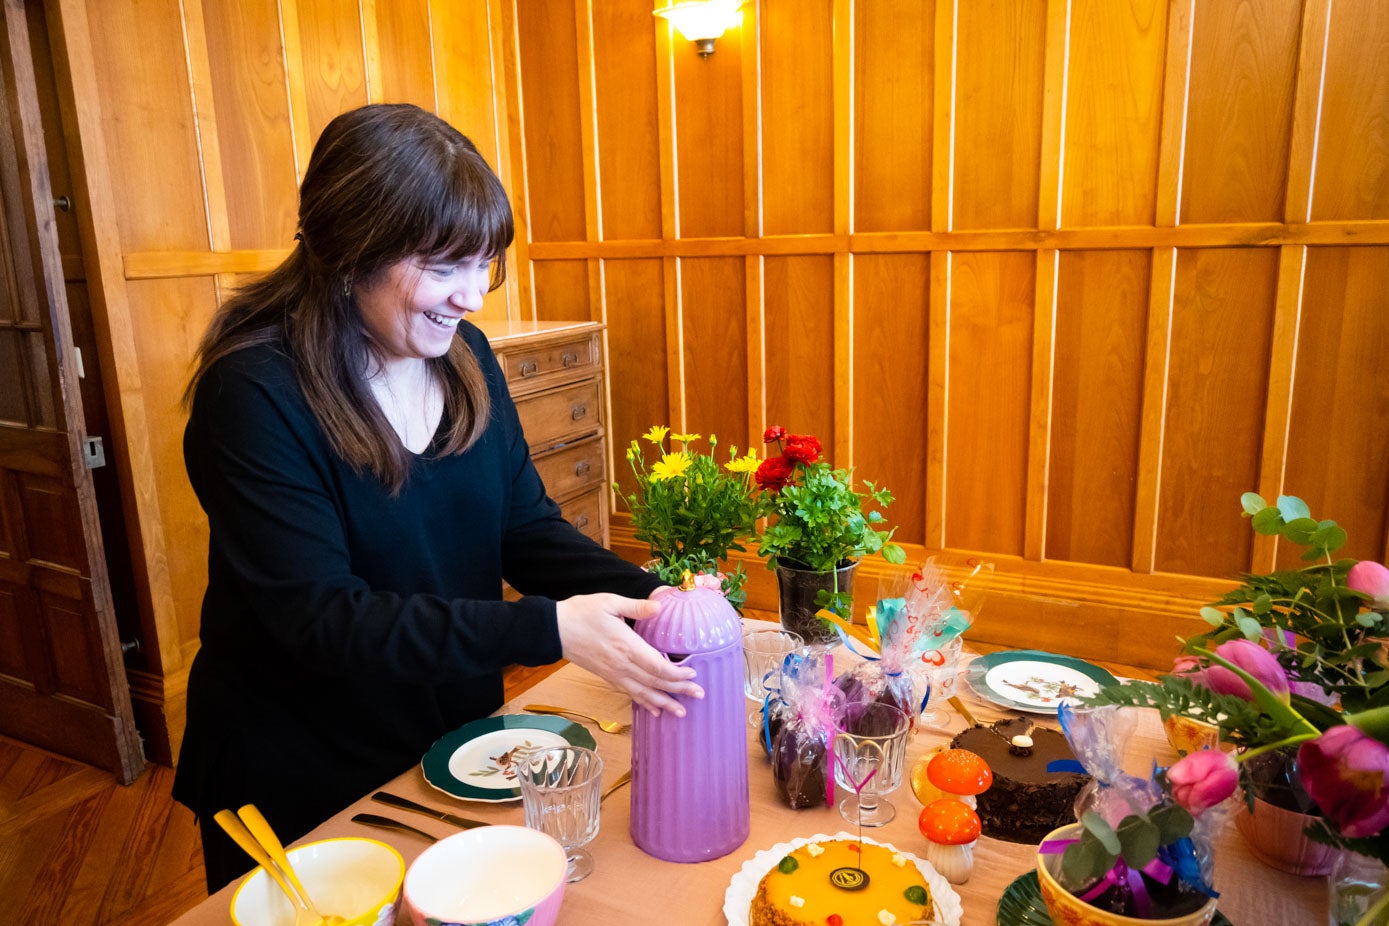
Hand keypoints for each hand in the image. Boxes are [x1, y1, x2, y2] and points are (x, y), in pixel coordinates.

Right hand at [556, 593, 703, 716]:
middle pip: (654, 682)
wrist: (555, 630)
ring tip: (681, 712)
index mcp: (626, 646)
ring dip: (663, 703)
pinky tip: (654, 710)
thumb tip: (659, 606)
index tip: (692, 674)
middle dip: (678, 690)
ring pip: (643, 693)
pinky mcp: (608, 677)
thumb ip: (637, 607)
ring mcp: (614, 674)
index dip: (676, 673)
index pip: (656, 666)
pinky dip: (644, 703)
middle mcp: (622, 665)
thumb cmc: (582, 612)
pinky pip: (630, 693)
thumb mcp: (610, 602)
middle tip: (699, 695)